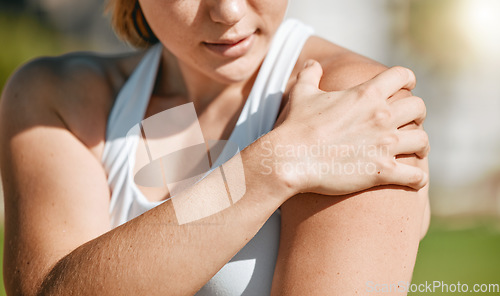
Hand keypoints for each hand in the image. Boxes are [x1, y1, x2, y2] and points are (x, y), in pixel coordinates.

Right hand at [272, 60, 428, 195]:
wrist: (289, 159)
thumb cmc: (295, 127)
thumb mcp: (302, 94)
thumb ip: (310, 75)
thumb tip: (312, 64)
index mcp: (366, 94)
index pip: (402, 76)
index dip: (407, 80)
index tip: (406, 87)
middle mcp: (381, 117)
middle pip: (419, 107)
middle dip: (417, 114)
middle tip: (410, 122)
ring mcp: (384, 145)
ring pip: (422, 140)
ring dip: (420, 145)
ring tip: (416, 151)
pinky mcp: (382, 172)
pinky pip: (416, 176)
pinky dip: (418, 178)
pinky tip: (414, 179)